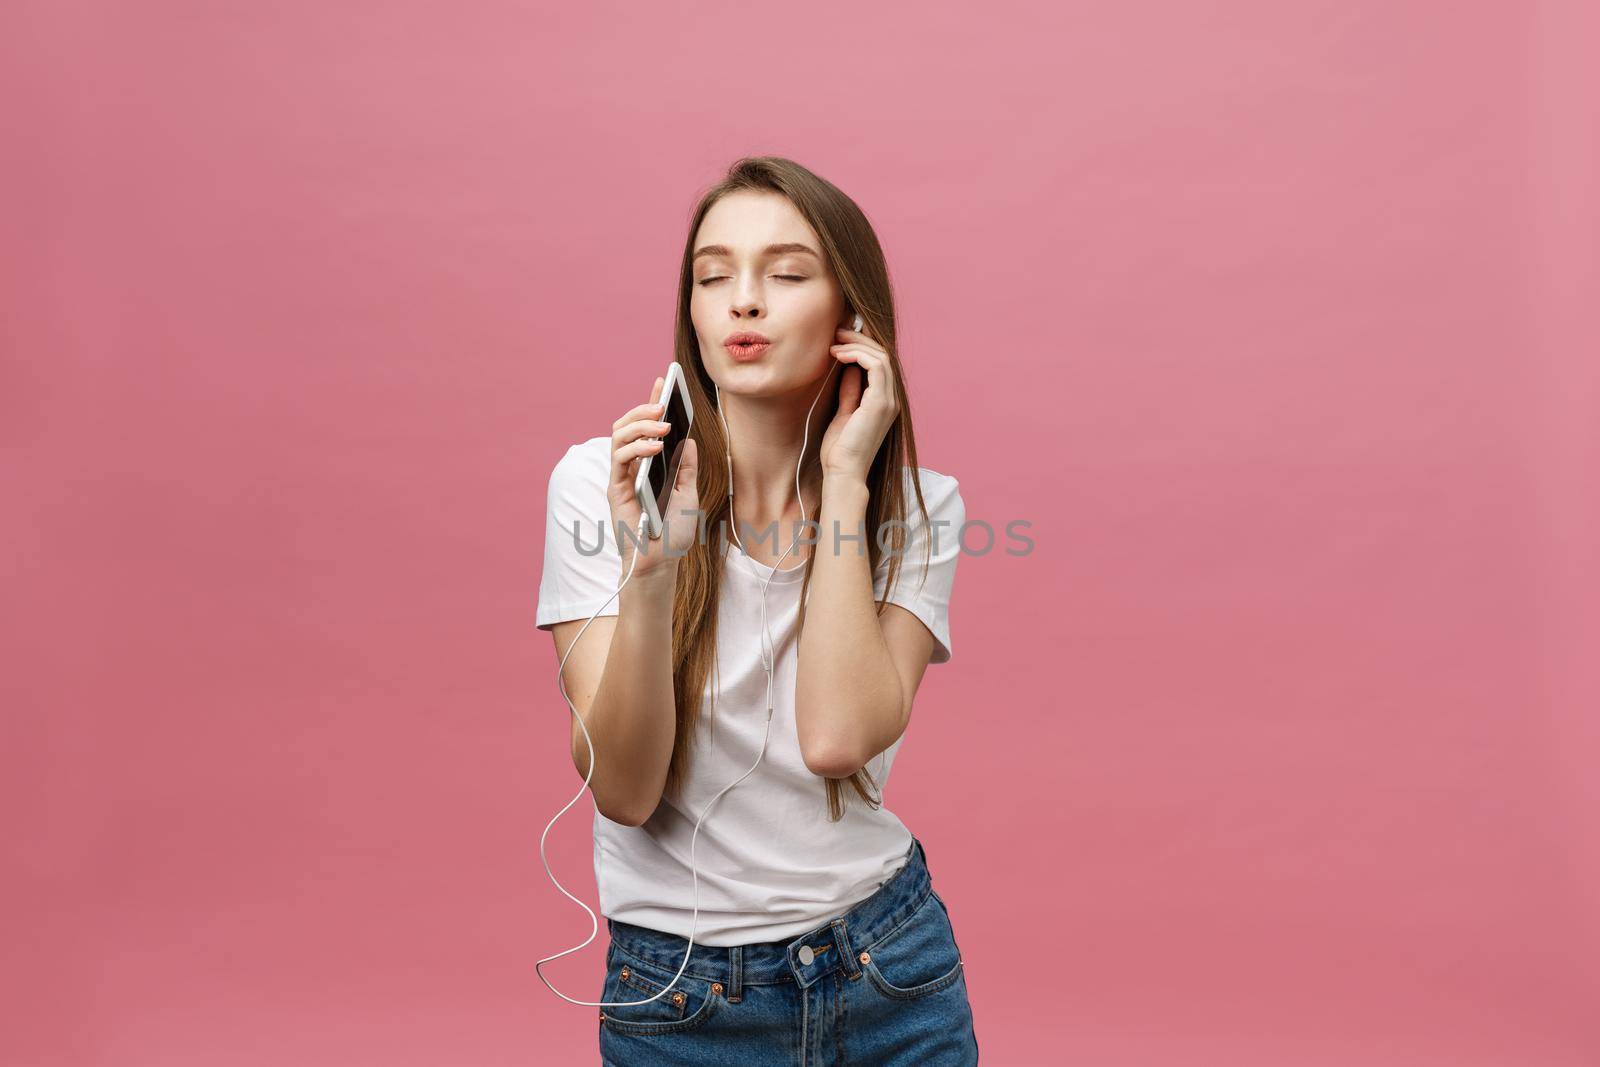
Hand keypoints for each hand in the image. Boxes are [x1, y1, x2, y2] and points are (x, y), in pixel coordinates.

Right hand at [606, 375, 698, 576]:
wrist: (661, 562)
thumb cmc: (672, 532)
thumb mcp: (688, 495)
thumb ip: (686, 468)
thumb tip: (689, 440)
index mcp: (650, 464)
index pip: (647, 427)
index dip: (652, 402)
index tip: (663, 380)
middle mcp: (633, 466)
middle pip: (627, 426)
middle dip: (643, 409)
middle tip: (662, 404)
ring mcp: (622, 477)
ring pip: (619, 437)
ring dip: (640, 425)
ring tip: (662, 424)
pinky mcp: (616, 490)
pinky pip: (619, 460)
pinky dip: (636, 449)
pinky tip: (655, 447)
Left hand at [819, 323, 898, 481]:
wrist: (843, 472)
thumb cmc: (840, 450)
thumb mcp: (844, 412)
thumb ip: (850, 391)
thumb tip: (848, 369)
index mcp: (884, 402)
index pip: (880, 364)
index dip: (862, 346)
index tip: (838, 340)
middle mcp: (891, 399)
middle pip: (883, 355)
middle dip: (859, 339)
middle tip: (836, 332)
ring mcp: (889, 401)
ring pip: (882, 356)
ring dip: (857, 344)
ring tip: (834, 343)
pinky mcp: (881, 403)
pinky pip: (876, 366)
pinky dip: (857, 355)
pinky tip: (838, 355)